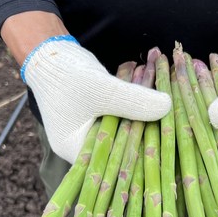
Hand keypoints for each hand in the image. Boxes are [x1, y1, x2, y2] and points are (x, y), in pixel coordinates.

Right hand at [23, 37, 170, 163]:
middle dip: (148, 126)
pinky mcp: (102, 121)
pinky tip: (150, 87)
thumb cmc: (67, 75)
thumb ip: (134, 100)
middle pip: (125, 147)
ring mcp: (94, 136)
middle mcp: (86, 150)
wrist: (50, 54)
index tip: (167, 134)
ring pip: (127, 130)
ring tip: (161, 91)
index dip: (144, 150)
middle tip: (168, 108)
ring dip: (144, 111)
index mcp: (79, 152)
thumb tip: (167, 106)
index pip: (117, 162)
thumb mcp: (103, 89)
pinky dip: (137, 104)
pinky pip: (125, 118)